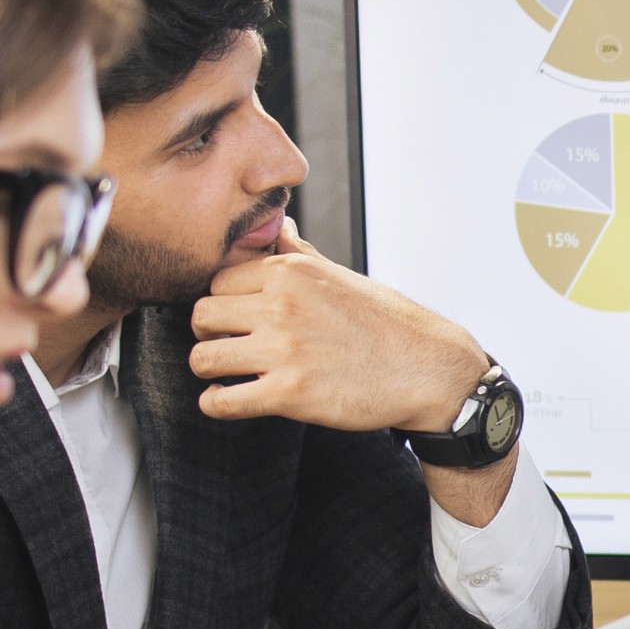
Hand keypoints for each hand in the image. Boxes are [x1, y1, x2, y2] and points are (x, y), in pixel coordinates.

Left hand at [189, 222, 490, 433]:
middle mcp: (282, 305)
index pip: (217, 280)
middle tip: (230, 347)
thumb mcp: (341, 276)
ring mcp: (284, 349)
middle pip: (201, 315)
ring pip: (202, 358)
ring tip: (229, 375)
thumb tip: (280, 224)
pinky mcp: (289, 394)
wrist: (428, 370)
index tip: (237, 320)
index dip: (223, 303)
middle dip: (209, 334)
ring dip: (210, 370)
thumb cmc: (388, 324)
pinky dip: (217, 404)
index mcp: (291, 271)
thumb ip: (299, 253)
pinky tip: (231, 399)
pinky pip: (220, 401)